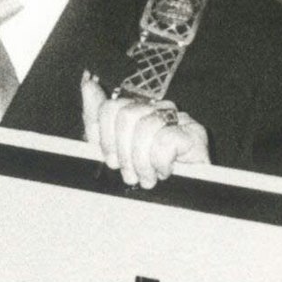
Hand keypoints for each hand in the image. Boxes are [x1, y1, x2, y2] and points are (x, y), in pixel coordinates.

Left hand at [79, 72, 208, 188]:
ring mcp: (178, 119)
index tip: (112, 159)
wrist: (182, 196)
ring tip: (147, 177)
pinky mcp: (194, 134)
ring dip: (142, 162)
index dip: (106, 137)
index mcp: (137, 111)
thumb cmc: (147, 173)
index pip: (111, 107)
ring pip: (145, 128)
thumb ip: (97, 119)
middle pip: (126, 115)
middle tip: (130, 174)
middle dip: (123, 152)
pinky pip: (165, 141)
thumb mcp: (113, 150)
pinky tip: (164, 172)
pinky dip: (160, 162)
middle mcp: (157, 109)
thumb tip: (88, 84)